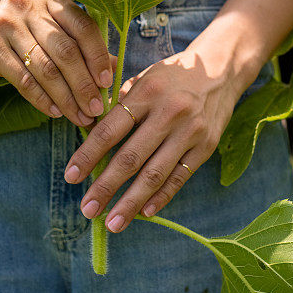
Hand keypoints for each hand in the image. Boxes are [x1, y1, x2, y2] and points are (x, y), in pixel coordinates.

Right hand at [0, 0, 113, 126]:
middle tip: (96, 108)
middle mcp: (27, 1)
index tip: (108, 82)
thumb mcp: (43, 31)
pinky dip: (42, 99)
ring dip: (67, 97)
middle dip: (85, 83)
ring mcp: (6, 21)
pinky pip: (24, 78)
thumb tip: (116, 69)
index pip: (83, 25)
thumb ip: (76, 43)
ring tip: (79, 116)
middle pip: (66, 48)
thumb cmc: (11, 35)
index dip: (99, 55)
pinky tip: (54, 112)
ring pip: (46, 66)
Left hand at [63, 50, 244, 231]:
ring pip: (155, 174)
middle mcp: (168, 113)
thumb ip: (121, 103)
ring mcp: (189, 132)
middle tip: (87, 209)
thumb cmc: (173, 75)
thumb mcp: (145, 78)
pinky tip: (144, 213)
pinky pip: (179, 177)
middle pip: (131, 157)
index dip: (88, 155)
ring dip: (131, 202)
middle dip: (105, 187)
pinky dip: (161, 197)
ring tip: (112, 223)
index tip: (71, 176)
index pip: (110, 129)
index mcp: (146, 93)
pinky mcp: (206, 147)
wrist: (221, 69)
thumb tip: (92, 131)